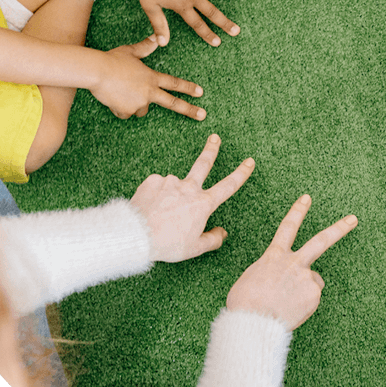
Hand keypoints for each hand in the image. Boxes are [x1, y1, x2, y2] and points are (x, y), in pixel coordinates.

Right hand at [92, 35, 206, 119]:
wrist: (95, 72)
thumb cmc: (112, 59)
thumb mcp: (130, 51)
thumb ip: (145, 48)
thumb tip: (156, 38)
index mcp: (151, 77)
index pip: (174, 83)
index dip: (188, 88)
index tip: (200, 93)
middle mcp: (149, 92)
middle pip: (172, 103)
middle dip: (189, 110)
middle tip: (202, 115)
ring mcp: (139, 103)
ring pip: (142, 109)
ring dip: (136, 104)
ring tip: (121, 91)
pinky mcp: (126, 111)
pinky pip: (125, 113)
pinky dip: (120, 108)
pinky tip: (112, 97)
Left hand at [131, 133, 255, 262]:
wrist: (136, 235)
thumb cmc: (167, 244)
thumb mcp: (195, 248)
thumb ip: (213, 239)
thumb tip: (222, 232)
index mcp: (203, 204)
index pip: (228, 185)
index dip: (241, 173)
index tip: (249, 162)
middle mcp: (189, 188)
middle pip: (204, 163)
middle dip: (211, 149)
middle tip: (214, 138)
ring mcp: (170, 182)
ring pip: (174, 186)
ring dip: (171, 196)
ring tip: (160, 214)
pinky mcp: (152, 180)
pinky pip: (158, 187)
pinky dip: (156, 196)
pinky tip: (150, 208)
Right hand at [226, 194, 357, 329]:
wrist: (253, 323)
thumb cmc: (245, 304)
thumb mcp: (251, 278)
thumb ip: (271, 272)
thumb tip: (281, 278)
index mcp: (274, 256)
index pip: (288, 227)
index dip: (298, 211)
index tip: (307, 198)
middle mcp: (294, 263)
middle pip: (321, 241)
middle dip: (339, 229)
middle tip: (353, 219)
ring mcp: (306, 278)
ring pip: (313, 280)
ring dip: (304, 290)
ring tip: (287, 303)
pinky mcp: (314, 295)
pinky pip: (311, 299)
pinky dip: (303, 305)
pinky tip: (291, 311)